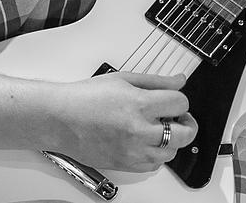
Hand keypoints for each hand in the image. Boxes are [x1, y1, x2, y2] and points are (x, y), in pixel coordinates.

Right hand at [52, 72, 197, 172]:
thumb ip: (156, 81)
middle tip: (178, 117)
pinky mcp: (125, 165)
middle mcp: (138, 131)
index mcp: (139, 105)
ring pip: (171, 153)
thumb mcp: (123, 79)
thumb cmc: (85, 97)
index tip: (174, 99)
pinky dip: (156, 154)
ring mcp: (132, 151)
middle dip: (186, 123)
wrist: (59, 118)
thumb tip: (179, 80)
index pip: (180, 104)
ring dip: (171, 140)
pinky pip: (154, 166)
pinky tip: (146, 141)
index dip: (180, 100)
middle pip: (184, 134)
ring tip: (159, 128)